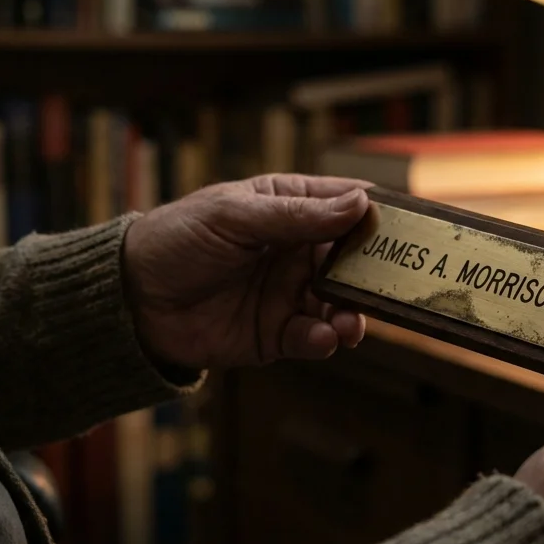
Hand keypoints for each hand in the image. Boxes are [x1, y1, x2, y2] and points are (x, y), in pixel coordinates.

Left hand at [123, 174, 371, 370]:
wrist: (130, 300)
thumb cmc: (177, 239)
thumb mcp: (235, 216)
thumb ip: (296, 215)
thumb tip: (360, 204)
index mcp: (290, 207)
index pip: (349, 205)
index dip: (381, 215)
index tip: (413, 229)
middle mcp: (298, 250)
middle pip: (356, 260)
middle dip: (377, 274)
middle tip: (395, 285)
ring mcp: (289, 293)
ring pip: (341, 303)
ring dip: (353, 313)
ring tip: (350, 322)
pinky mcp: (276, 333)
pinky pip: (313, 337)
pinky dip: (323, 339)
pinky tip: (321, 337)